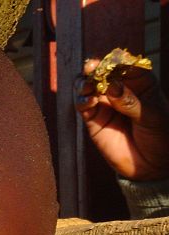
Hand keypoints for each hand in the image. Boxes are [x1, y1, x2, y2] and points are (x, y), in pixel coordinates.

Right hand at [75, 58, 168, 180]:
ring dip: (84, 83)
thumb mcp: (152, 116)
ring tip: (88, 86)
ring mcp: (105, 104)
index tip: (111, 61)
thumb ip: (131, 101)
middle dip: (96, 68)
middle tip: (91, 67)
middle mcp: (120, 90)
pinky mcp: (93, 120)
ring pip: (89, 87)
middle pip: (103, 73)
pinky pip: (83, 106)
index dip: (117, 61)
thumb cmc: (160, 135)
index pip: (126, 65)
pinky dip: (82, 101)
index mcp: (140, 82)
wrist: (152, 165)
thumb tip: (112, 87)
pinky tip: (88, 102)